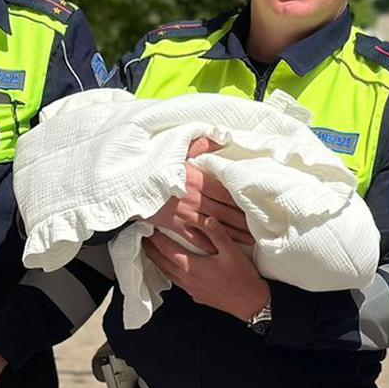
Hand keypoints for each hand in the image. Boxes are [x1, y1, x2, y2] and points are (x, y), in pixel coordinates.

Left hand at [145, 215, 269, 320]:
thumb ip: (218, 234)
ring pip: (168, 273)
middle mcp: (186, 279)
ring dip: (158, 262)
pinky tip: (172, 270)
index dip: (156, 239)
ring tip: (151, 253)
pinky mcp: (196, 295)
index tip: (147, 229)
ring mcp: (190, 289)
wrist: (251, 304)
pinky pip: (177, 282)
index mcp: (191, 267)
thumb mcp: (232, 252)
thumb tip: (206, 218)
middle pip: (162, 262)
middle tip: (142, 239)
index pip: (167, 249)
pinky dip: (169, 272)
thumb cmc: (242, 278)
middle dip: (151, 250)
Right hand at [148, 137, 252, 253]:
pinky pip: (195, 236)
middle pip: (225, 211)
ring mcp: (186, 213)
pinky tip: (219, 248)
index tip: (256, 207)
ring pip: (215, 226)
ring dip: (232, 234)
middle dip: (243, 221)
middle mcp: (195, 198)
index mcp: (198, 180)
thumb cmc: (154, 167)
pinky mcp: (175, 224)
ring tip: (247, 240)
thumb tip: (221, 139)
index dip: (243, 201)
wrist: (130, 184)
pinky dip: (208, 243)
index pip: (226, 192)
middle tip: (259, 229)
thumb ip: (201, 145)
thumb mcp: (178, 151)